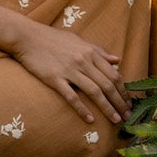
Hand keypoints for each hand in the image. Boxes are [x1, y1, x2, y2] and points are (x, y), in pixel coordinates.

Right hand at [12, 22, 130, 124]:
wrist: (27, 37)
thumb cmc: (52, 38)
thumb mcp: (78, 40)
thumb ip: (98, 51)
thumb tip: (117, 60)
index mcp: (90, 52)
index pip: (113, 74)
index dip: (123, 90)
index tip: (129, 102)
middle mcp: (83, 61)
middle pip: (107, 85)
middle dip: (120, 102)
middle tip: (127, 116)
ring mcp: (69, 70)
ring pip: (94, 92)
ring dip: (107, 108)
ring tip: (115, 120)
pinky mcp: (55, 79)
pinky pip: (72, 97)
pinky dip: (82, 109)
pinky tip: (90, 120)